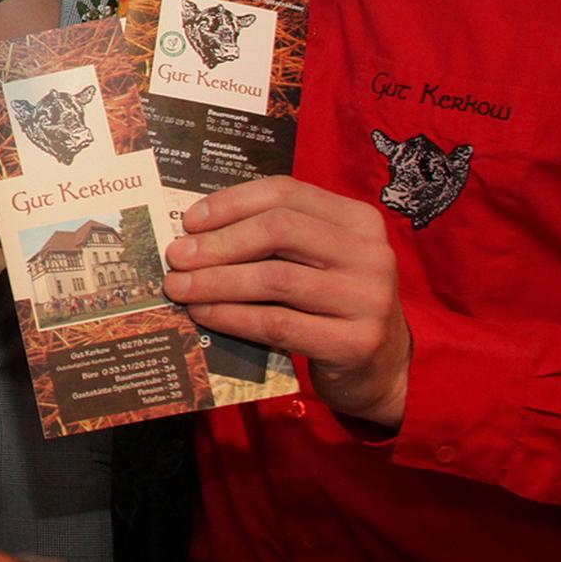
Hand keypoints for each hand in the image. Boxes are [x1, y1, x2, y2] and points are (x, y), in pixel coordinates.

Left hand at [161, 175, 411, 427]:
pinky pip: (278, 323)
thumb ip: (274, 239)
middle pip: (279, 230)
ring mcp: (367, 299)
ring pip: (274, 278)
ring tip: (180, 287)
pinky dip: (232, 316)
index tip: (190, 220)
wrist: (383, 368)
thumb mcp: (316, 261)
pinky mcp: (355, 342)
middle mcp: (370, 253)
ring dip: (216, 281)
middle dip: (218, 242)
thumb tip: (195, 231)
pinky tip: (204, 313)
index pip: (286, 192)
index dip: (232, 202)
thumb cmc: (333, 304)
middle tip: (177, 256)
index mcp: (358, 220)